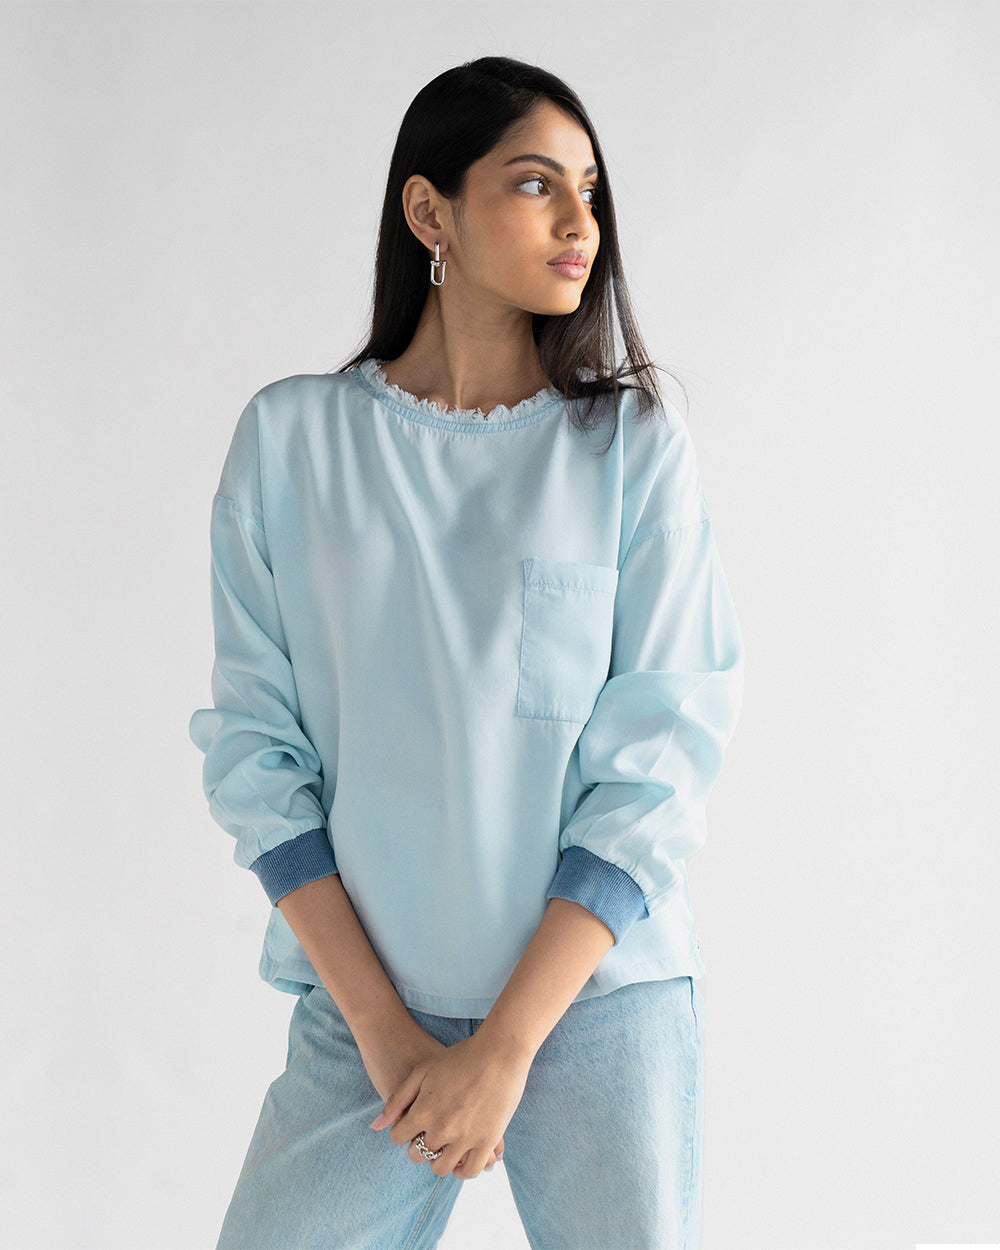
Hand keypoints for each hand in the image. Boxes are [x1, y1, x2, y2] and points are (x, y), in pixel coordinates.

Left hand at [357, 1017, 505, 1172]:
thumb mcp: (423, 1069)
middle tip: (430, 1133)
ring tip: (445, 1146)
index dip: (403, 1130)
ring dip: (439, 1160)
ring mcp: (465, 1138)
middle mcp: (441, 1129)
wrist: (499, 1052)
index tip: (413, 1123)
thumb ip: (398, 1098)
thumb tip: (376, 1126)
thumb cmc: (460, 1056)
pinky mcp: (487, 1142)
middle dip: (419, 1145)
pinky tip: (462, 1158)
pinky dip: (463, 1170)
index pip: (398, 1137)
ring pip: (441, 1168)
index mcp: (423, 1111)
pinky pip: (470, 1171)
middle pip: (417, 1155)